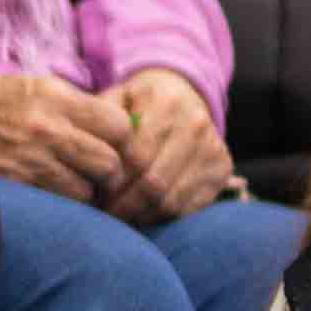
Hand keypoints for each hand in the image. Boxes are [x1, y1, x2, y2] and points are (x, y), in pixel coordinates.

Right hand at [0, 61, 134, 200]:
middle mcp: (47, 126)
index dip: (122, 139)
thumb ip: (71, 106)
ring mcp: (29, 158)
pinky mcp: (12, 183)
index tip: (113, 144)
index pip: (120, 125)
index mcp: (54, 95)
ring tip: (71, 183)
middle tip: (98, 172)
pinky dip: (59, 202)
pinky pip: (57, 203)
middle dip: (109, 171)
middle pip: (110, 163)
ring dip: (84, 191)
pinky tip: (48, 191)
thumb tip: (118, 128)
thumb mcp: (29, 86)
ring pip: (87, 191)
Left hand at [105, 64, 239, 224]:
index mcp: (166, 104)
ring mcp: (213, 149)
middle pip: (155, 183)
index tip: (93, 193)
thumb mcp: (116, 99)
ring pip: (171, 201)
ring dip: (141, 215)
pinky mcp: (222, 169)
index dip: (112, 181)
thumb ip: (100, 123)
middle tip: (104, 213)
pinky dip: (162, 217)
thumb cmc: (137, 102)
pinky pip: (189, 207)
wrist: (181, 93)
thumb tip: (88, 160)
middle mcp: (195, 125)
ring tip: (120, 216)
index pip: (137, 157)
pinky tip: (143, 214)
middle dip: (124, 204)